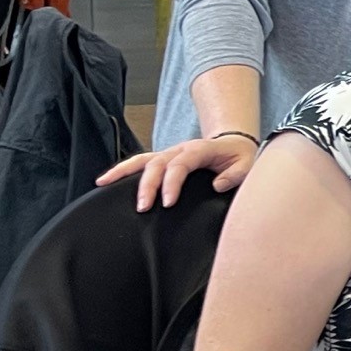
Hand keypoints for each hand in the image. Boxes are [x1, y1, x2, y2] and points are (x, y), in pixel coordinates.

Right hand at [97, 132, 259, 209]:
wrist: (234, 144)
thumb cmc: (239, 157)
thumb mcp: (246, 165)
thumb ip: (235, 175)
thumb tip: (217, 185)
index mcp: (200, 150)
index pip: (180, 165)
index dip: (172, 183)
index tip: (167, 203)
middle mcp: (180, 149)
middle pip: (157, 163)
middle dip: (147, 184)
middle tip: (143, 207)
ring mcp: (169, 153)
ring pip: (142, 160)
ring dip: (123, 172)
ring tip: (104, 184)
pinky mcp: (162, 160)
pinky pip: (139, 163)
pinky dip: (121, 170)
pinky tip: (105, 180)